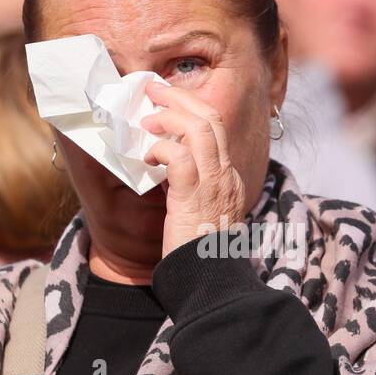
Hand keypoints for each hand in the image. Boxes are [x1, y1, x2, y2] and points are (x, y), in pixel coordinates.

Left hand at [140, 82, 247, 256]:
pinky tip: (147, 157)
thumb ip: (188, 186)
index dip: (191, 108)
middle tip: (153, 91)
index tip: (168, 102)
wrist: (208, 283)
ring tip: (147, 120)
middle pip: (211, 118)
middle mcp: (226, 176)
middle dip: (179, 98)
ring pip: (198, 129)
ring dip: (168, 117)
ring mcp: (214, 184)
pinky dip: (159, 149)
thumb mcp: (199, 211)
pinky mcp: (193, 197)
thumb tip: (165, 164)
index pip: (216, 129)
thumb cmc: (198, 254)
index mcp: (228, 178)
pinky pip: (178, 157)